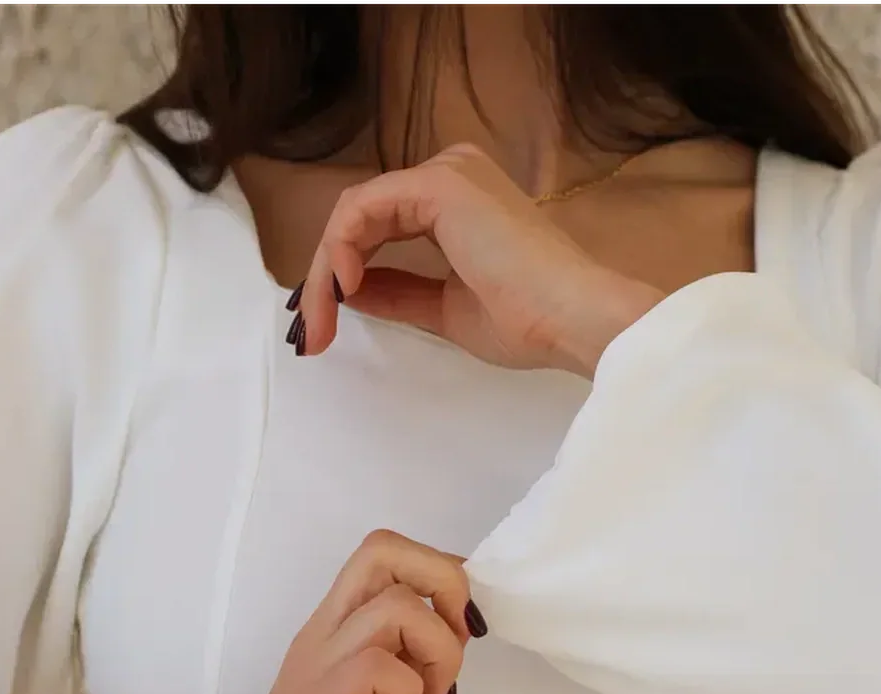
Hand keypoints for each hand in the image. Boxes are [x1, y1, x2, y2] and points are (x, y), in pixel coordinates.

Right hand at [162, 529, 484, 693]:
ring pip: (395, 606)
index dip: (440, 572)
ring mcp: (316, 667)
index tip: (464, 627)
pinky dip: (408, 690)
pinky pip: (377, 666)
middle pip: (386, 550)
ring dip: (437, 649)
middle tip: (460, 645)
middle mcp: (324, 635)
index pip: (386, 554)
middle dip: (446, 585)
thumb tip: (456, 643)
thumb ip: (412, 676)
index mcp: (338, 632)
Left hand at [293, 143, 662, 377]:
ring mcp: (445, 174)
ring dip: (324, 271)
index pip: (379, 230)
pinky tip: (343, 285)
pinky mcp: (439, 183)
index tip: (323, 328)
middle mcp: (451, 176)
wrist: (570, 319)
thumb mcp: (445, 310)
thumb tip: (350, 291)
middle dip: (323, 278)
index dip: (340, 277)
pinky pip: (364, 208)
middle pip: (361, 220)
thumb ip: (399, 294)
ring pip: (355, 214)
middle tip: (310, 333)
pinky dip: (341, 247)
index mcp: (459, 204)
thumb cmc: (529, 321)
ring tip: (319, 322)